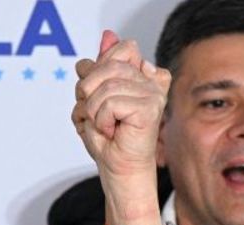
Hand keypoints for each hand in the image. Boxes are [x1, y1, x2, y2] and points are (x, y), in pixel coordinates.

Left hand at [71, 30, 170, 224]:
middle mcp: (154, 81)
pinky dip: (101, 120)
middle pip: (109, 65)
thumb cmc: (108, 139)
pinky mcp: (149, 108)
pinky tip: (112, 131)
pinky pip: (110, 102)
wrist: (118, 169)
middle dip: (89, 91)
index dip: (100, 69)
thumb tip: (107, 36)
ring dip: (93, 110)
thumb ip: (100, 66)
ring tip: (104, 125)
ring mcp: (153, 94)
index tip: (99, 95)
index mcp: (144, 75)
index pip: (122, 49)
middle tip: (96, 114)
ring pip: (106, 87)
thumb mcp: (94, 95)